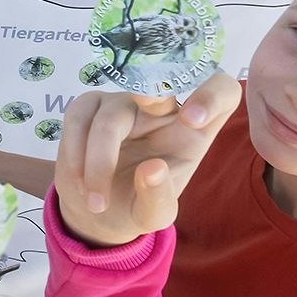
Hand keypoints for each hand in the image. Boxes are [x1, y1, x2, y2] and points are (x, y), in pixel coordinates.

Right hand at [54, 74, 240, 247]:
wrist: (95, 209)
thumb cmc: (137, 205)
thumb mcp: (154, 215)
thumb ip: (158, 198)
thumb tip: (152, 170)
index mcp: (194, 128)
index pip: (220, 91)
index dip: (212, 94)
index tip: (193, 120)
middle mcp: (163, 107)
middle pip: (164, 81)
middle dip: (153, 89)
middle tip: (147, 96)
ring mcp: (124, 101)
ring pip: (111, 116)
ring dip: (99, 161)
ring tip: (96, 203)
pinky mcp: (90, 105)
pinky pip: (79, 117)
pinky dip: (76, 153)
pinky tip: (80, 182)